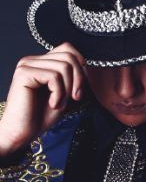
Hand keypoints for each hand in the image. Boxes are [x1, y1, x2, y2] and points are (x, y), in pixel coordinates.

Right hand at [0, 42, 86, 157]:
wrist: (22, 132)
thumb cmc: (42, 115)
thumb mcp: (65, 93)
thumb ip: (73, 77)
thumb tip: (87, 65)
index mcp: (42, 62)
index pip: (68, 49)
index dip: (81, 66)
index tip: (80, 88)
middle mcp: (33, 60)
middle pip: (69, 56)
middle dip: (79, 79)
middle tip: (75, 98)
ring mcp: (27, 65)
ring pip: (64, 66)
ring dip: (68, 89)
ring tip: (59, 103)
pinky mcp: (24, 74)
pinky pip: (54, 76)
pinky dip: (59, 93)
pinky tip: (52, 104)